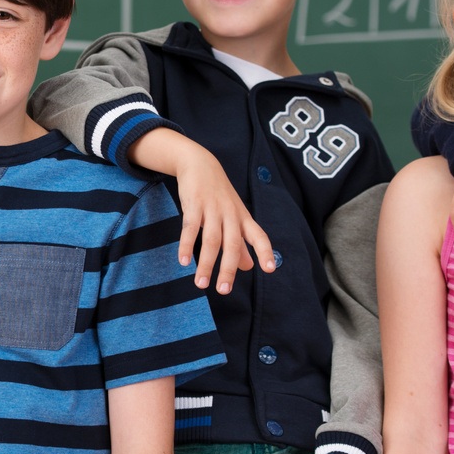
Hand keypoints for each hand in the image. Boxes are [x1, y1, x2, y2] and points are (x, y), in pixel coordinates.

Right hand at [135, 129, 273, 293]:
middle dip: (228, 269)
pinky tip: (183, 261)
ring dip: (206, 264)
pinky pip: (190, 228)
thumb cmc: (219, 195)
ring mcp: (212, 209)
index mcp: (243, 219)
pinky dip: (186, 245)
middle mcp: (231, 214)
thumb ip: (241, 243)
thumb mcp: (234, 217)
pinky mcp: (194, 204)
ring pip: (211, 240)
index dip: (265, 252)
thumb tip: (250, 268)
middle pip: (232, 245)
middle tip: (223, 290)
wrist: (200, 163)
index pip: (259, 236)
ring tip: (201, 284)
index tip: (270, 270)